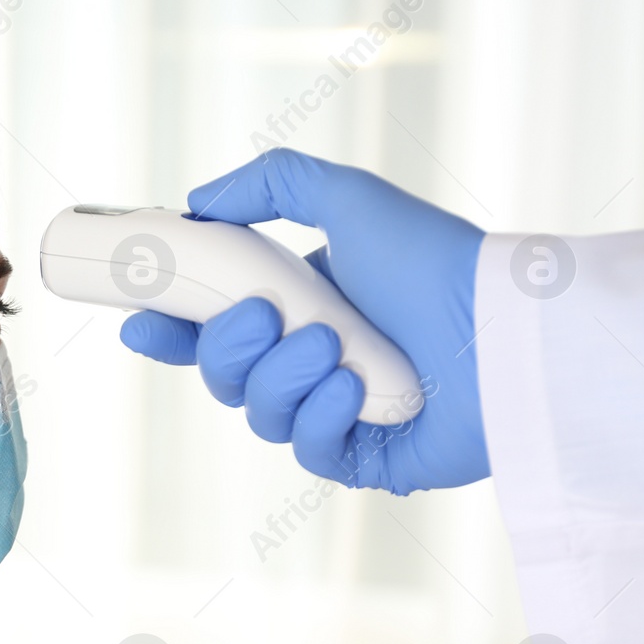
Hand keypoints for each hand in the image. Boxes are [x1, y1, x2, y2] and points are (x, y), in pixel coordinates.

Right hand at [119, 148, 488, 493]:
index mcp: (301, 307)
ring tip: (333, 350)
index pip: (213, 328)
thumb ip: (271, 184)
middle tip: (263, 317)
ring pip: (258, 414)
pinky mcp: (363, 459)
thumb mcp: (350, 198)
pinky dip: (321, 418)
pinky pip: (306, 450)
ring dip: (284, 378)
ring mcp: (336, 413)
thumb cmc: (437, 262)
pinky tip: (355, 391)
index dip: (170, 331)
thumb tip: (198, 204)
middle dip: (229, 348)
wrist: (506, 329)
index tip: (137, 322)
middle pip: (224, 375)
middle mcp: (313, 363)